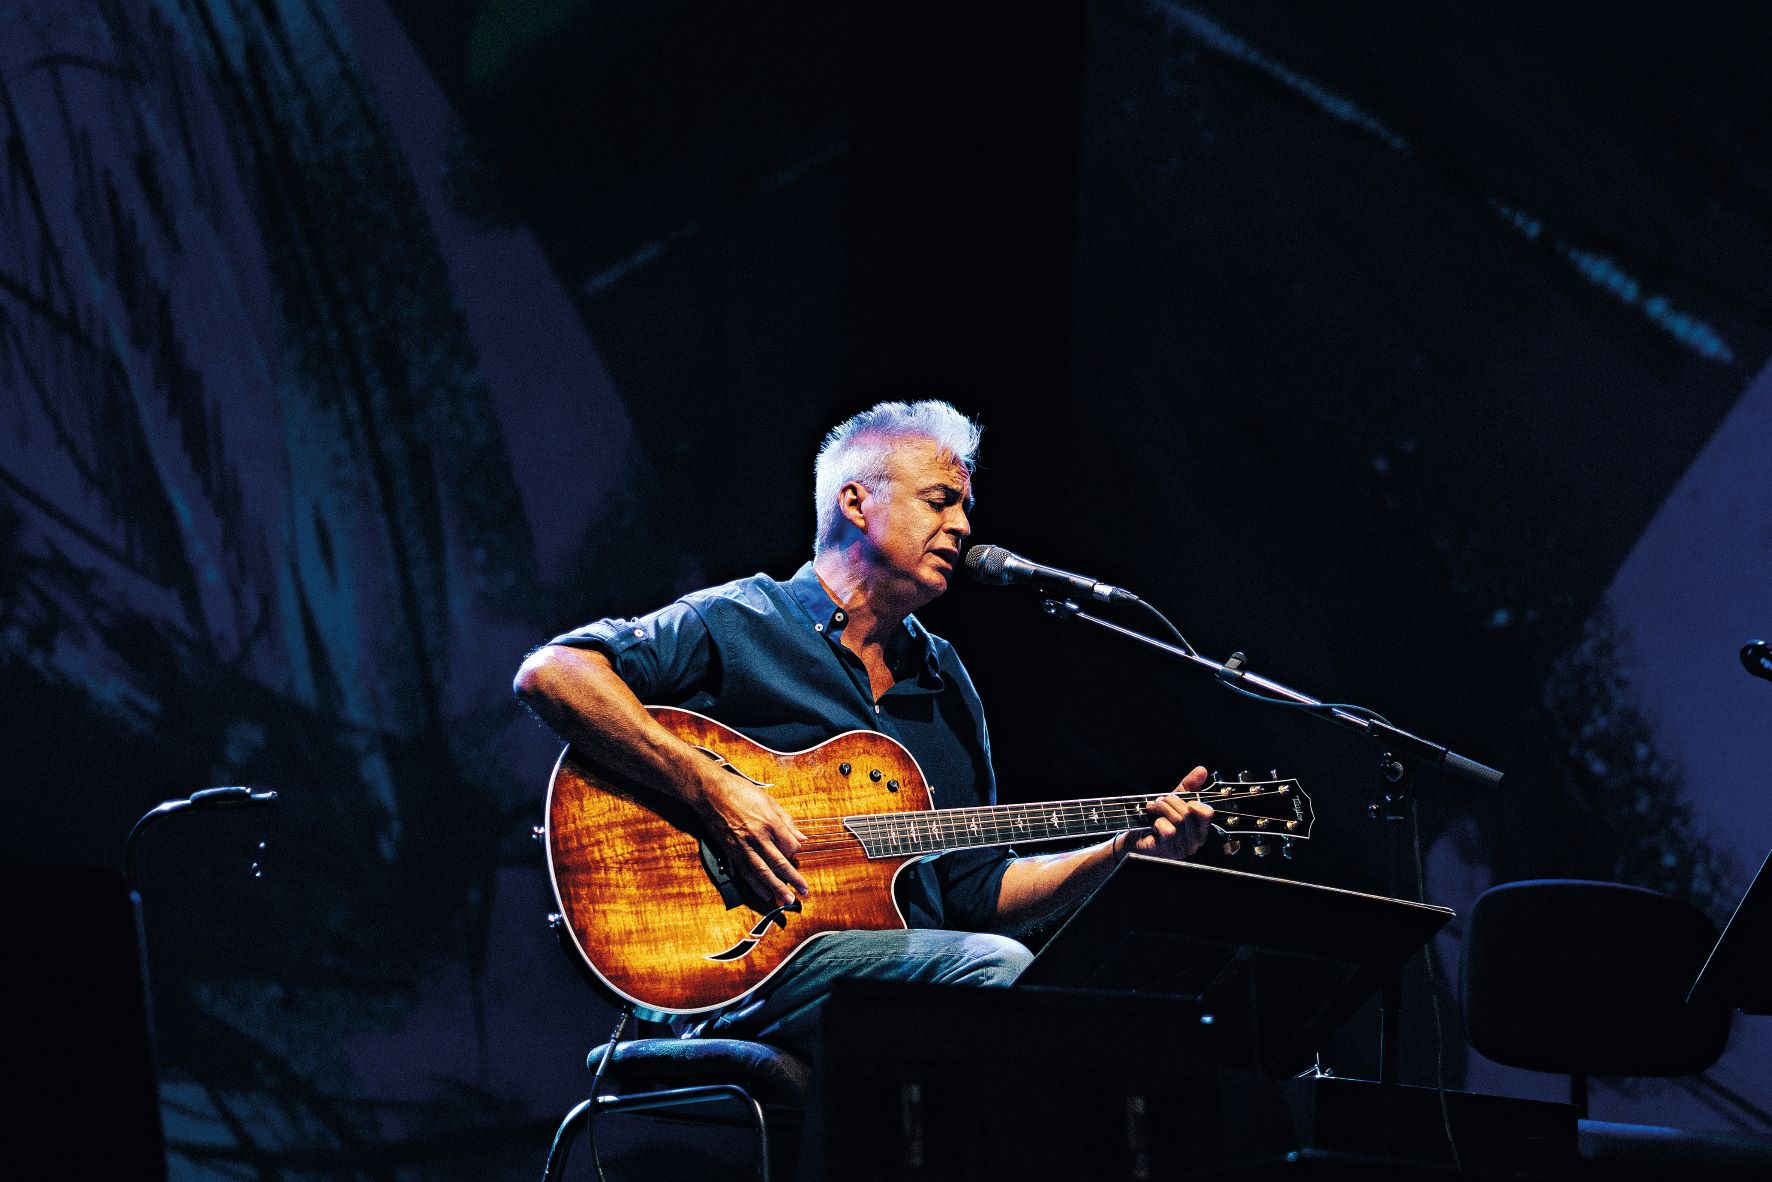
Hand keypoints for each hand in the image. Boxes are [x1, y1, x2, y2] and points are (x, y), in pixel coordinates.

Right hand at [692, 770, 809, 909]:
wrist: (712, 793)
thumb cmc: (741, 792)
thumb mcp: (769, 801)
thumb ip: (787, 822)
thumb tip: (802, 838)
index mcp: (770, 822)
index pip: (790, 846)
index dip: (796, 852)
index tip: (796, 853)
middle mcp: (758, 837)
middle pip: (779, 863)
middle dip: (793, 879)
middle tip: (804, 892)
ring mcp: (743, 846)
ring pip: (763, 872)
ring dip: (776, 888)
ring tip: (787, 900)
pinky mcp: (731, 852)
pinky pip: (745, 872)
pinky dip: (755, 885)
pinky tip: (765, 894)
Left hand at [1123, 766, 1213, 860]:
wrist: (1135, 839)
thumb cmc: (1156, 821)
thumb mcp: (1173, 801)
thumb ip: (1189, 786)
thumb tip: (1202, 770)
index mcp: (1200, 829)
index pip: (1207, 812)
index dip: (1192, 801)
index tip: (1178, 800)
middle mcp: (1195, 841)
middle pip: (1189, 812)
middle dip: (1170, 801)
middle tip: (1158, 802)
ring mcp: (1182, 847)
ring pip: (1178, 819)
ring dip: (1161, 809)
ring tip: (1153, 809)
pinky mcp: (1169, 849)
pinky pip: (1168, 830)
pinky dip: (1158, 822)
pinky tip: (1153, 825)